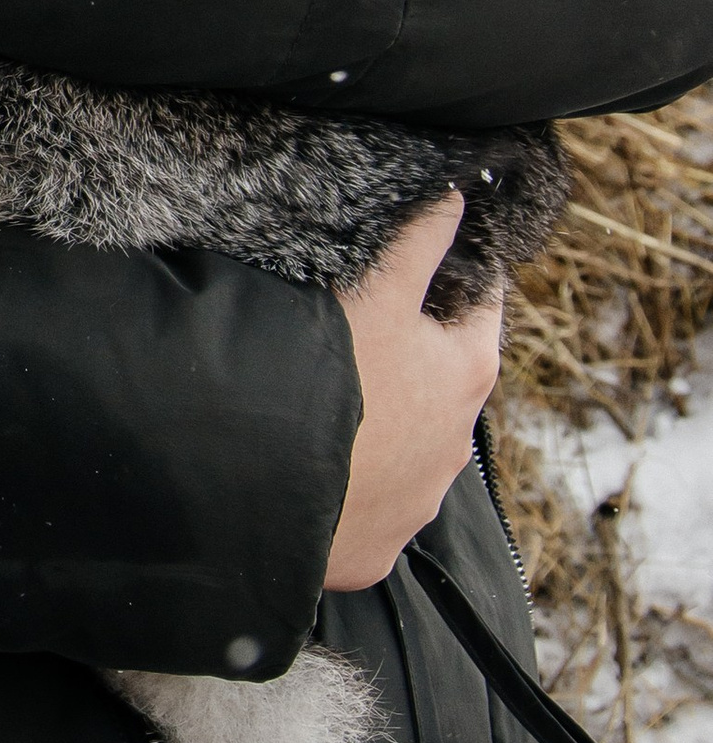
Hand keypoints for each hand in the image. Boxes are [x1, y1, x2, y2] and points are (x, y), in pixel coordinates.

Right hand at [323, 196, 503, 589]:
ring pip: (405, 449)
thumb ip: (419, 237)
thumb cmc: (329, 376)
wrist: (257, 484)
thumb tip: (456, 192)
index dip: (461, 272)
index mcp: (467, 376)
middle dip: (411, 354)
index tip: (437, 250)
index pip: (484, 306)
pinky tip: (305, 460)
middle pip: (441, 382)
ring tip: (323, 398)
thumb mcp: (374, 290)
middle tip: (360, 321)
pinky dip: (343, 482)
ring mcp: (416, 505)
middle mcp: (456, 447)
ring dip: (378, 424)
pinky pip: (363, 506)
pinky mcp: (372, 550)